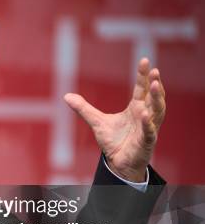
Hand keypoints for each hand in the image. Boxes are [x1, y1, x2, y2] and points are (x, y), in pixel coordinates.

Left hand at [64, 58, 165, 181]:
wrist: (118, 162)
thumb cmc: (113, 141)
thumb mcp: (96, 122)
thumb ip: (83, 108)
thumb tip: (66, 96)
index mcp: (135, 108)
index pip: (142, 89)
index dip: (144, 76)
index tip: (146, 61)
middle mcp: (145, 115)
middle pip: (154, 97)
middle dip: (155, 84)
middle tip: (155, 71)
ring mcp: (148, 128)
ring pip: (158, 111)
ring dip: (157, 99)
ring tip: (155, 85)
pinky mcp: (146, 142)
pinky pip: (149, 131)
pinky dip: (148, 123)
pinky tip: (145, 115)